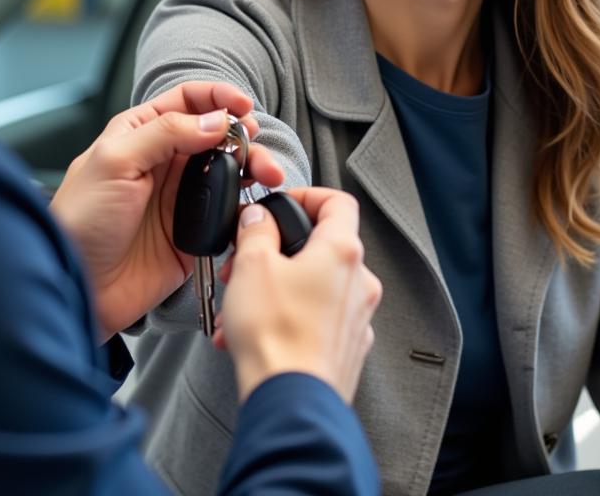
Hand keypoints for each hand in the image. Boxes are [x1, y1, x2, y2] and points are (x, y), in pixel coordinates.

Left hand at [49, 82, 282, 338]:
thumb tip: (214, 120)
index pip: (188, 100)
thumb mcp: (115, 162)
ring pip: (230, 171)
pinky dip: (248, 206)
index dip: (218, 97)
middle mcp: (164, 160)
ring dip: (254, 168)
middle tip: (256, 150)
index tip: (243, 107)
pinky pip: (230, 212)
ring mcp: (181, 196)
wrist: (80, 287)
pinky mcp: (194, 230)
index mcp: (141, 133)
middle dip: (244, 136)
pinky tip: (255, 205)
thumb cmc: (79, 221)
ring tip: (268, 175)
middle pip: (217, 134)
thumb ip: (166, 133)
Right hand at [214, 188, 381, 403]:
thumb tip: (258, 219)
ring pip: (315, 286)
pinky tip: (253, 333)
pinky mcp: (346, 348)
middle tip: (247, 262)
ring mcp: (356, 318)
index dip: (309, 196)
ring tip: (241, 306)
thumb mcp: (252, 265)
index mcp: (342, 252)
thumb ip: (256, 230)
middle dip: (278, 251)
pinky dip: (287, 319)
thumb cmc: (276, 337)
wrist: (290, 404)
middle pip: (321, 247)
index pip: (338, 202)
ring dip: (277, 288)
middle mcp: (359, 282)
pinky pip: (316, 320)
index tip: (283, 204)